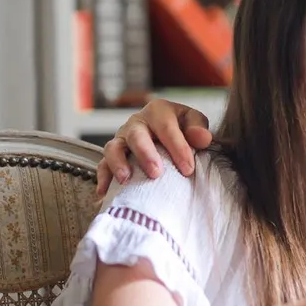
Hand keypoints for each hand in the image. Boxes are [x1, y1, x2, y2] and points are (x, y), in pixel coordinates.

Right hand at [96, 100, 215, 195]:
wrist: (165, 133)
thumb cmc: (181, 128)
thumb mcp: (192, 122)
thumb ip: (198, 128)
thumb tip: (202, 139)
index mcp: (157, 111)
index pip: (167, 128)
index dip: (177, 148)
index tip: (188, 169)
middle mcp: (136, 123)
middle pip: (136, 136)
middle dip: (145, 154)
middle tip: (155, 173)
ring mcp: (121, 139)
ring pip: (113, 148)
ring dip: (118, 164)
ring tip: (125, 179)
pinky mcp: (112, 156)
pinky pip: (103, 165)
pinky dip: (103, 179)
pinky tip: (105, 194)